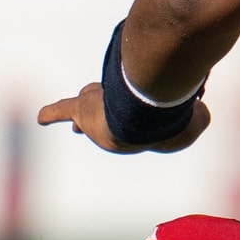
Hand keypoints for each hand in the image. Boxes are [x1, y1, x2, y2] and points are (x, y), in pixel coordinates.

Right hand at [38, 82, 210, 153]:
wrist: (145, 120)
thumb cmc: (171, 122)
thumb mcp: (195, 119)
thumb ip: (199, 113)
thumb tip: (199, 106)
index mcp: (143, 138)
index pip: (142, 125)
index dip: (148, 120)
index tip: (154, 117)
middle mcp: (118, 134)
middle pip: (113, 115)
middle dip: (112, 114)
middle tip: (107, 122)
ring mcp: (98, 120)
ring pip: (94, 104)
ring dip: (92, 101)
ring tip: (77, 114)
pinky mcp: (81, 109)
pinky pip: (62, 110)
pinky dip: (51, 114)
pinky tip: (40, 118)